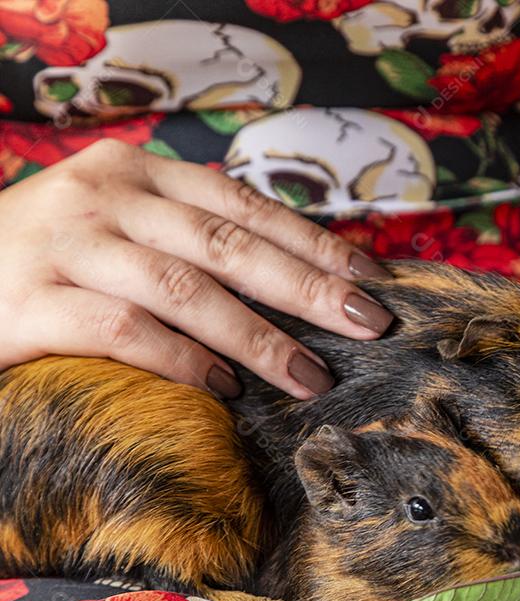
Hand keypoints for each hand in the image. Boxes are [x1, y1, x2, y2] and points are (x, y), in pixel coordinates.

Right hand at [0, 139, 391, 398]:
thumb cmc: (47, 262)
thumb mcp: (117, 228)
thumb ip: (186, 239)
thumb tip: (293, 279)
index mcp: (134, 174)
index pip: (244, 206)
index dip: (315, 243)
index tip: (370, 279)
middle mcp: (103, 196)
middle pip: (229, 244)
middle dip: (309, 287)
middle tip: (368, 325)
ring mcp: (64, 244)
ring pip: (186, 289)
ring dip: (258, 338)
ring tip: (308, 376)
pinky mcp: (29, 301)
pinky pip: (125, 331)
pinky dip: (184, 362)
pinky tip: (224, 392)